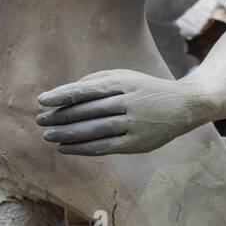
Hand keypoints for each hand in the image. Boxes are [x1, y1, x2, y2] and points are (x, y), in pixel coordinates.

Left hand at [36, 69, 214, 155]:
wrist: (185, 106)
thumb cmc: (147, 89)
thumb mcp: (126, 76)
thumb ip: (97, 80)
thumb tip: (66, 92)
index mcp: (124, 83)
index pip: (87, 89)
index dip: (63, 95)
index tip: (42, 101)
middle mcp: (129, 102)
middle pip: (88, 111)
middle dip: (61, 117)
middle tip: (40, 121)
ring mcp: (135, 124)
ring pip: (95, 130)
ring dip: (68, 134)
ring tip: (49, 136)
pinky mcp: (138, 143)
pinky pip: (105, 147)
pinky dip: (83, 148)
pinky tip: (66, 148)